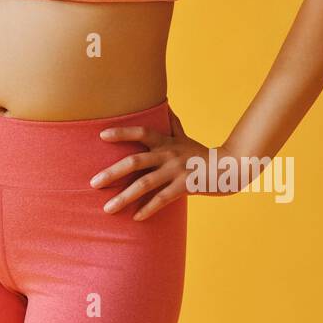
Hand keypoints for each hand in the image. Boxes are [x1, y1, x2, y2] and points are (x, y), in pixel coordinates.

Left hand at [90, 107, 240, 219]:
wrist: (229, 167)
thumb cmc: (201, 153)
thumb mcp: (185, 136)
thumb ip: (172, 123)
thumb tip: (165, 104)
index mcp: (166, 141)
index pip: (141, 132)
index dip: (121, 133)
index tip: (101, 136)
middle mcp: (168, 154)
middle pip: (135, 161)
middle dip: (112, 172)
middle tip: (93, 183)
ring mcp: (176, 171)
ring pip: (145, 184)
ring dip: (124, 197)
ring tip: (107, 209)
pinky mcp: (185, 187)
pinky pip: (162, 199)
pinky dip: (148, 209)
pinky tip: (135, 218)